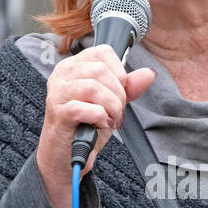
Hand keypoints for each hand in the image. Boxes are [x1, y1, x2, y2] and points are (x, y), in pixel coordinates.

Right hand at [36, 44, 155, 207]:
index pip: (103, 52)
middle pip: (100, 70)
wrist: (67, 155)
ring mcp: (58, 92)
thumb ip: (129, 87)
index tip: (119, 93)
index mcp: (74, 65)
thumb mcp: (111, 102)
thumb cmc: (86, 125)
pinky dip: (99, 118)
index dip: (119, 73)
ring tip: (110, 120)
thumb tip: (149, 74)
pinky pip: (85, 108)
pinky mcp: (58, 112)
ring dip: (110, 107)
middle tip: (117, 112)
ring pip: (93, 88)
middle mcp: (62, 74)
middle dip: (118, 94)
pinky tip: (99, 125)